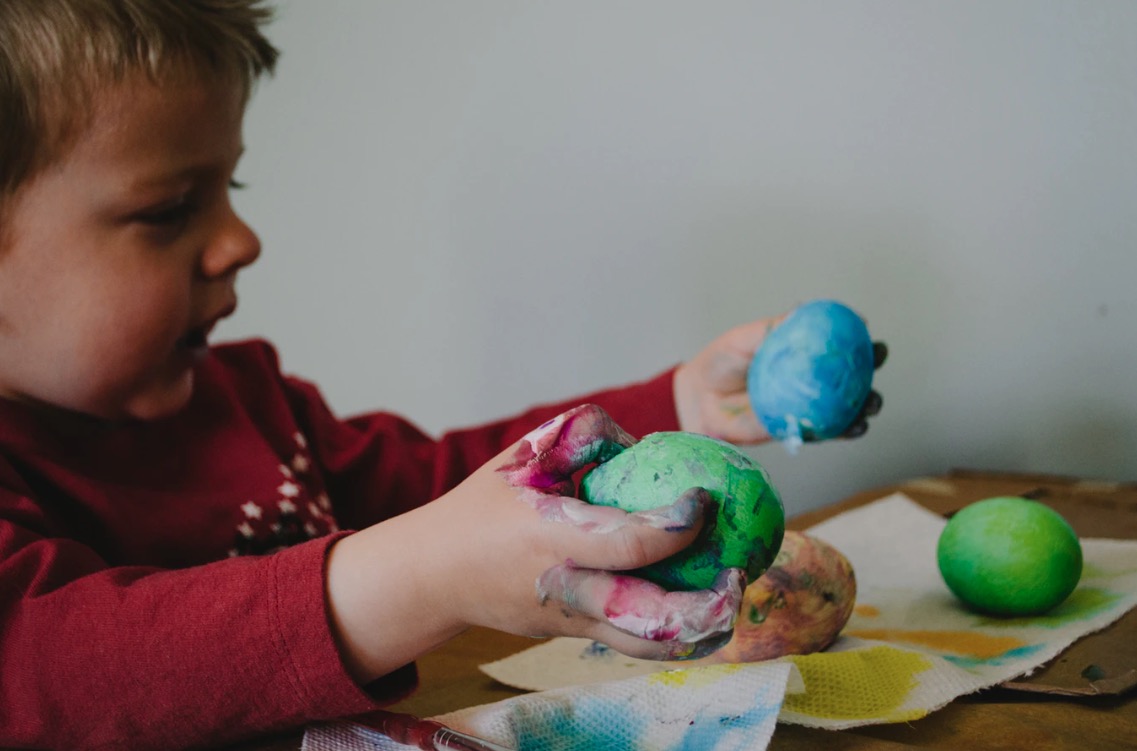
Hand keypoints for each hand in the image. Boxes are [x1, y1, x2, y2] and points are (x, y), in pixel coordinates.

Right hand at [477, 404, 742, 658]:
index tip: (703, 499)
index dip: (677, 525)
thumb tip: (646, 442)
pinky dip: (675, 633)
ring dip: (700, 631)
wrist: (435, 576)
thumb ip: (585, 435)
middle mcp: (566, 589)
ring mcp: (571, 622)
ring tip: (731, 600)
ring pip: (648, 646)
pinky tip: (702, 606)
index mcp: (550, 540)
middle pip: (650, 617)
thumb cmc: (482, 507)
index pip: (629, 545)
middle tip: (737, 572)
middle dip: (705, 604)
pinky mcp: (575, 637)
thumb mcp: (525, 454)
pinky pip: (634, 642)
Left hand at [673, 313, 886, 443]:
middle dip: (870, 370)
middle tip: (875, 363)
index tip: (866, 330)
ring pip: (847, 405)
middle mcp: (810, 377)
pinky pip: (827, 431)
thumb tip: (801, 312)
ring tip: (872, 403)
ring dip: (866, 405)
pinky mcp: (799, 429)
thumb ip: (772, 329)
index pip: (837, 342)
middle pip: (851, 373)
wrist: (700, 399)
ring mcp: (807, 404)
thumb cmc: (722, 361)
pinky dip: (845, 431)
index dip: (856, 336)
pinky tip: (855, 428)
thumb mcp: (745, 339)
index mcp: (801, 352)